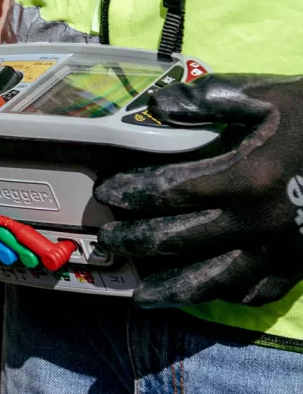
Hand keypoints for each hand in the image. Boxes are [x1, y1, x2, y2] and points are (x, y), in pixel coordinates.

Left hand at [96, 74, 302, 307]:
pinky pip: (258, 292)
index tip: (108, 193)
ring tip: (142, 297)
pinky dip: (226, 296)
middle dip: (138, 242)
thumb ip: (209, 99)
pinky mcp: (302, 266)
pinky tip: (206, 294)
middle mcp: (259, 222)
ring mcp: (282, 251)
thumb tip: (158, 105)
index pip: (171, 191)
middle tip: (109, 241)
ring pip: (215, 281)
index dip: (134, 193)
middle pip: (181, 240)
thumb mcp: (268, 96)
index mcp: (247, 178)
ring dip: (173, 290)